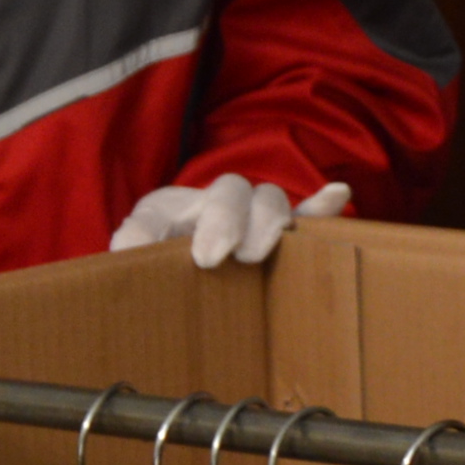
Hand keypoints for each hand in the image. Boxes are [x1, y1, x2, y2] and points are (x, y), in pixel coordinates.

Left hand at [110, 173, 350, 268]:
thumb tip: (125, 250)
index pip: (172, 206)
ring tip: (260, 251)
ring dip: (268, 221)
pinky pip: (304, 216)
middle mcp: (214, 203)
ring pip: (270, 200)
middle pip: (234, 190)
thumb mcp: (132, 257)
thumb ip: (129, 248)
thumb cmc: (152, 263)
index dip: (191, 224)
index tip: (200, 258)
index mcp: (170, 208)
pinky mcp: (277, 232)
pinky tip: (338, 195)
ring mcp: (250, 216)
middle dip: (229, 219)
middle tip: (220, 257)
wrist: (167, 274)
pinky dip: (321, 207)